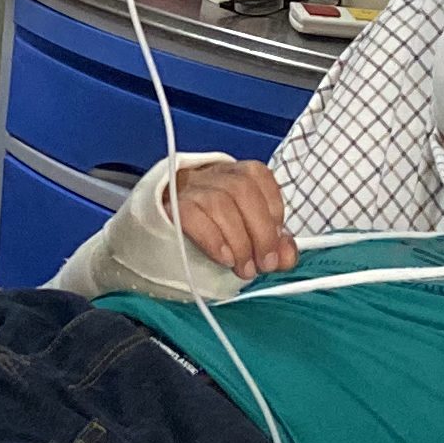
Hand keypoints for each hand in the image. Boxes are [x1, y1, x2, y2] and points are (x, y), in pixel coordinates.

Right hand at [172, 158, 299, 278]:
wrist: (156, 235)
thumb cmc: (209, 233)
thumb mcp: (245, 236)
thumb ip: (271, 244)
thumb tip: (287, 255)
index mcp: (232, 175)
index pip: (259, 176)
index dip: (273, 209)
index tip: (276, 241)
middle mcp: (210, 175)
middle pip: (242, 189)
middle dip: (261, 232)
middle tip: (263, 264)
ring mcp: (186, 190)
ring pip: (219, 203)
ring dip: (239, 242)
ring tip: (241, 267)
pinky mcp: (168, 208)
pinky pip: (192, 216)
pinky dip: (214, 239)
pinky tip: (223, 258)